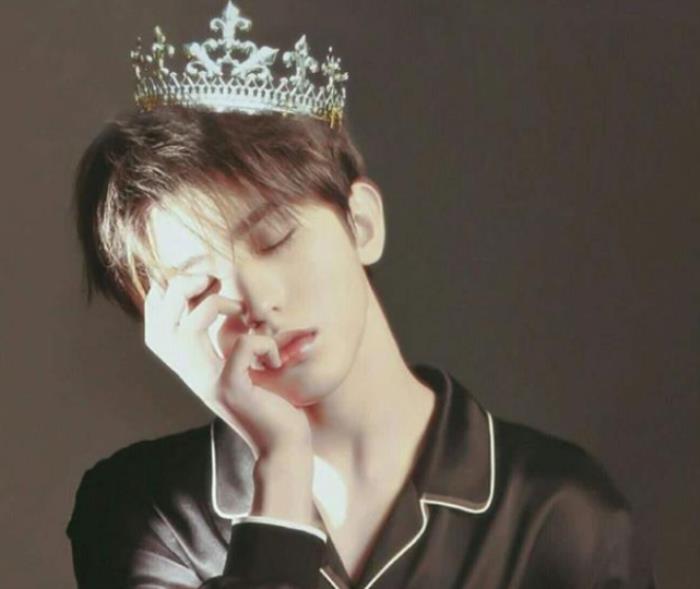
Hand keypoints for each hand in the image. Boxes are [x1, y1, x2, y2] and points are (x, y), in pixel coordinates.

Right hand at [144, 274, 312, 460]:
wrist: (282, 447)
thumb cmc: (268, 402)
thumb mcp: (241, 364)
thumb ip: (228, 339)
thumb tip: (226, 299)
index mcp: (188, 365)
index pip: (156, 321)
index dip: (169, 292)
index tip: (204, 282)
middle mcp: (190, 372)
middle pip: (163, 317)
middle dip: (184, 286)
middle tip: (215, 282)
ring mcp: (207, 381)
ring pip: (188, 326)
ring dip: (217, 305)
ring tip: (243, 313)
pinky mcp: (232, 389)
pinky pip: (243, 345)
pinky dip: (264, 341)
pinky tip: (274, 359)